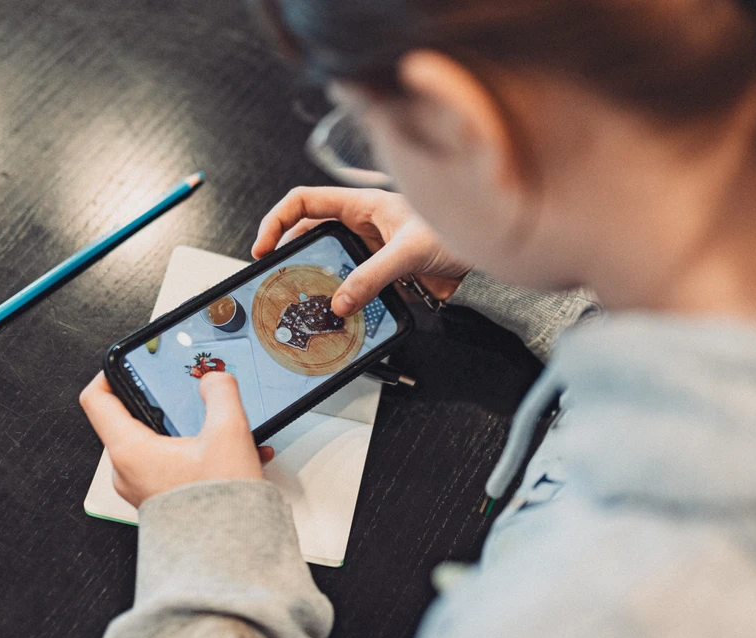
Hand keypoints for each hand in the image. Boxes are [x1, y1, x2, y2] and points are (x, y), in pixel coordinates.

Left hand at [79, 372, 274, 506]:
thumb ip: (221, 394)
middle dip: (164, 403)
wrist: (230, 557)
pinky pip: (173, 466)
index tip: (128, 362)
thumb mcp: (229, 434)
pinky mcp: (162, 501)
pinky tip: (234, 455)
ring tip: (224, 430)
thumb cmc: (220, 504)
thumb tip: (214, 378)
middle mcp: (128, 471)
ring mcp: (143, 488)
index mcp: (130, 450)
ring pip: (157, 444)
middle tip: (186, 393)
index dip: (109, 373)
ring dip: (190, 431)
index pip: (97, 400)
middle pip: (132, 420)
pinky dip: (199, 454)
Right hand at [252, 187, 470, 315]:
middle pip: (311, 238)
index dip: (277, 221)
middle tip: (281, 283)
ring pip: (332, 267)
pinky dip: (347, 303)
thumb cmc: (458, 228)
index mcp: (361, 204)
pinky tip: (343, 317)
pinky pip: (357, 288)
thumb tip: (340, 302)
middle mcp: (363, 225)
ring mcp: (373, 251)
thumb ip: (372, 277)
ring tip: (309, 305)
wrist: (492, 248)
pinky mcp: (386, 275)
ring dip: (321, 286)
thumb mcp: (409, 252)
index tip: (264, 247)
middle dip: (294, 260)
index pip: (304, 202)